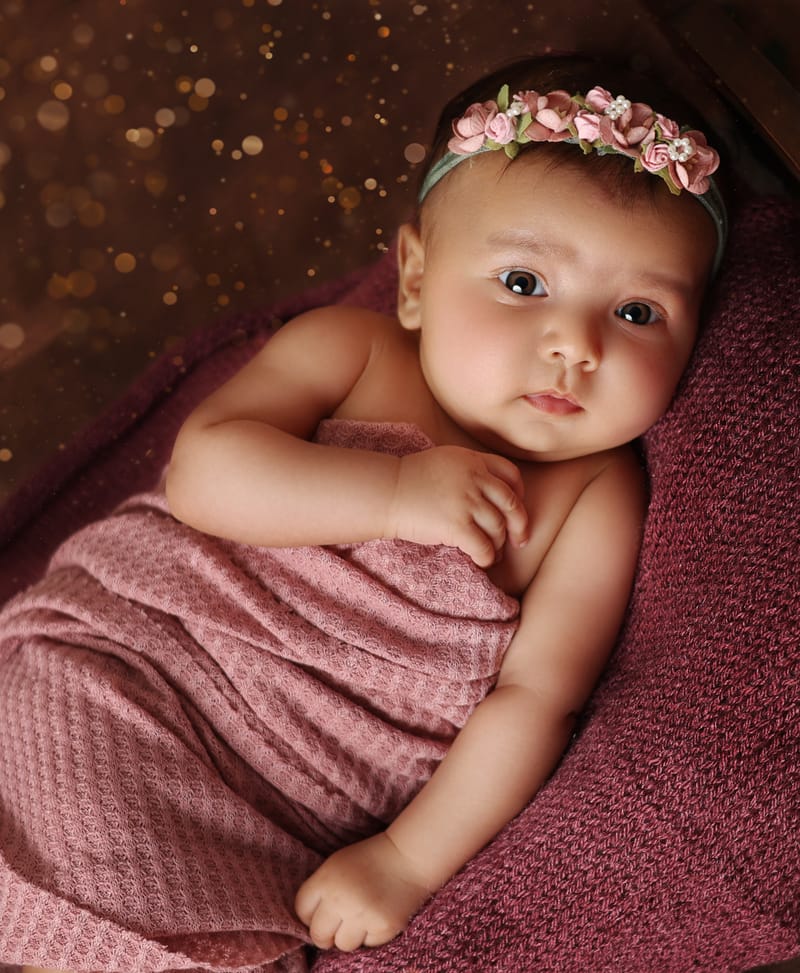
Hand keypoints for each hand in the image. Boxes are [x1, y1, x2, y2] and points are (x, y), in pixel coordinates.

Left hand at [294, 833, 433, 951]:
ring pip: (342, 945)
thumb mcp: (337, 864)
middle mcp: (341, 899)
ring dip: (348, 936)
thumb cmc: (369, 859)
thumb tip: (309, 922)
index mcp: (326, 879)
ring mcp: (362, 915)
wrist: (408, 857)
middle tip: (337, 925)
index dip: (309, 914)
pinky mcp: (383, 927)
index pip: (302, 911)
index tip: (320, 912)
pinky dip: (370, 935)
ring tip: (359, 919)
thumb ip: (321, 890)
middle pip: (318, 935)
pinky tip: (376, 917)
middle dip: (325, 933)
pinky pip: (367, 945)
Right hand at [387, 445, 528, 566]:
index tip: (517, 507)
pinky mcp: (457, 525)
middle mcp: (474, 478)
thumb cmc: (408, 482)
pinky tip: (482, 561)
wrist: (385, 493)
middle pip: (511, 503)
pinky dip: (486, 558)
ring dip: (498, 545)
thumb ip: (468, 470)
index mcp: (471, 460)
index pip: (510, 473)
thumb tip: (490, 495)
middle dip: (520, 525)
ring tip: (493, 553)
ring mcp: (467, 501)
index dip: (518, 493)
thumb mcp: (443, 461)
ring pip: (498, 528)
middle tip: (519, 540)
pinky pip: (484, 547)